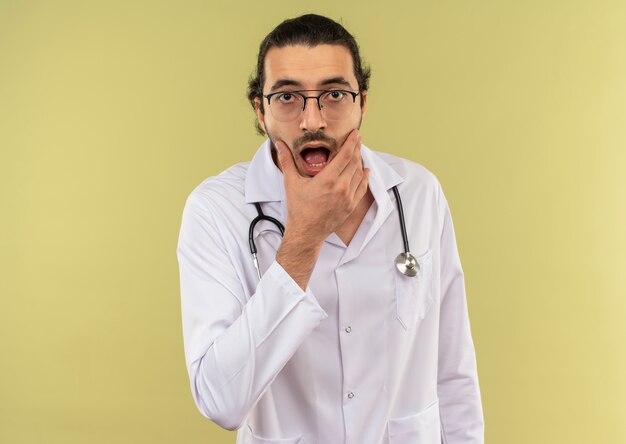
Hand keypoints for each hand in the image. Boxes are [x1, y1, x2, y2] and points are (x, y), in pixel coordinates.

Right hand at [275, 129, 369, 244]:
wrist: (307, 231)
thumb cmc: (298, 208)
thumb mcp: (291, 182)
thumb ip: (286, 161)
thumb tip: (279, 144)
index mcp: (327, 180)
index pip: (345, 155)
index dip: (351, 142)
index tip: (355, 133)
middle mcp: (341, 188)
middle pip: (354, 162)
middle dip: (357, 148)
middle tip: (357, 139)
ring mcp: (348, 198)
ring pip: (359, 173)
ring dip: (360, 161)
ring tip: (358, 152)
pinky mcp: (351, 206)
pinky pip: (362, 187)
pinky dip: (364, 177)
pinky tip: (364, 170)